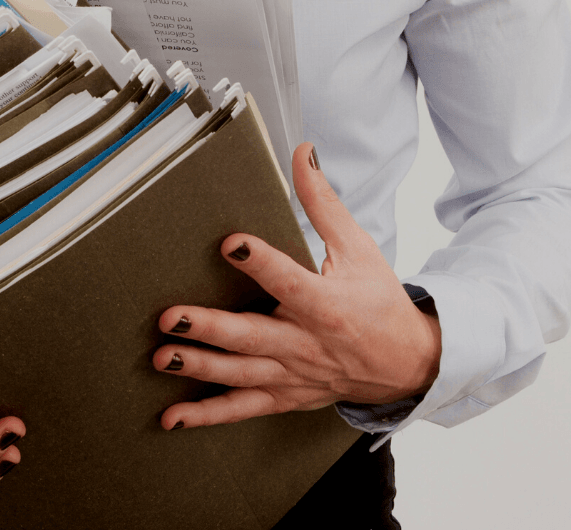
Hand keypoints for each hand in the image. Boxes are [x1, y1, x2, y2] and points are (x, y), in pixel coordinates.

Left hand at [153, 144, 440, 428]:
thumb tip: (302, 153)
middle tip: (171, 317)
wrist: (408, 364)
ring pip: (241, 375)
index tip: (230, 242)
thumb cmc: (380, 303)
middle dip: (210, 328)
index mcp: (325, 305)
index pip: (289, 281)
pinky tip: (172, 417)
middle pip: (252, 336)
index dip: (260, 261)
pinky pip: (242, 408)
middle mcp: (306, 344)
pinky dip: (207, 416)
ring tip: (162, 357)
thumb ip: (323, 202)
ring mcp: (293, 375)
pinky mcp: (285, 396)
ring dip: (199, 368)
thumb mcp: (358, 248)